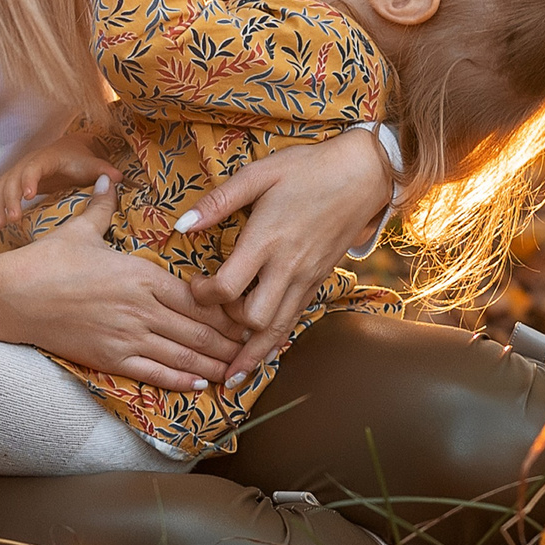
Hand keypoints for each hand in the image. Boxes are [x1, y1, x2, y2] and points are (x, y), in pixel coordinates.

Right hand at [0, 132, 118, 229]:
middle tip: (12, 219)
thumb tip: (117, 178)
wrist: (67, 150)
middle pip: (12, 178)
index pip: (34, 166)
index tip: (28, 195)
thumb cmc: (79, 159)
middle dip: (9, 198)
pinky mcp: (14, 184)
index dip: (29, 179)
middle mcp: (27, 163)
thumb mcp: (91, 164)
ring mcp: (18, 173)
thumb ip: (103, 170)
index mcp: (46, 158)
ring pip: (0, 187)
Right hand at [0, 180, 248, 390]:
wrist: (13, 297)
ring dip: (213, 363)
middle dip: (229, 340)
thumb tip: (106, 180)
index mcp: (140, 274)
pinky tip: (201, 384)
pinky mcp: (110, 358)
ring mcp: (127, 336)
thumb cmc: (46, 260)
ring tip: (238, 370)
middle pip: (197, 328)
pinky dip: (180, 379)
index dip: (225, 308)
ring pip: (182, 354)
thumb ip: (102, 207)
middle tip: (256, 347)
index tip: (247, 312)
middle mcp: (141, 308)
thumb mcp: (80, 229)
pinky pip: (153, 372)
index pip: (196, 295)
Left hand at [175, 131, 394, 382]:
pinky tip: (263, 350)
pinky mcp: (319, 281)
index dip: (203, 297)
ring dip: (253, 353)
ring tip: (232, 376)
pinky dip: (276, 338)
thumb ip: (219, 201)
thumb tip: (181, 224)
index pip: (228, 288)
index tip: (194, 287)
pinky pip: (295, 318)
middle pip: (255, 319)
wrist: (363, 175)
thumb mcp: (259, 173)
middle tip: (210, 320)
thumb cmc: (308, 169)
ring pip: (279, 329)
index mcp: (267, 240)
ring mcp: (307, 277)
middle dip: (227, 328)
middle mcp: (288, 267)